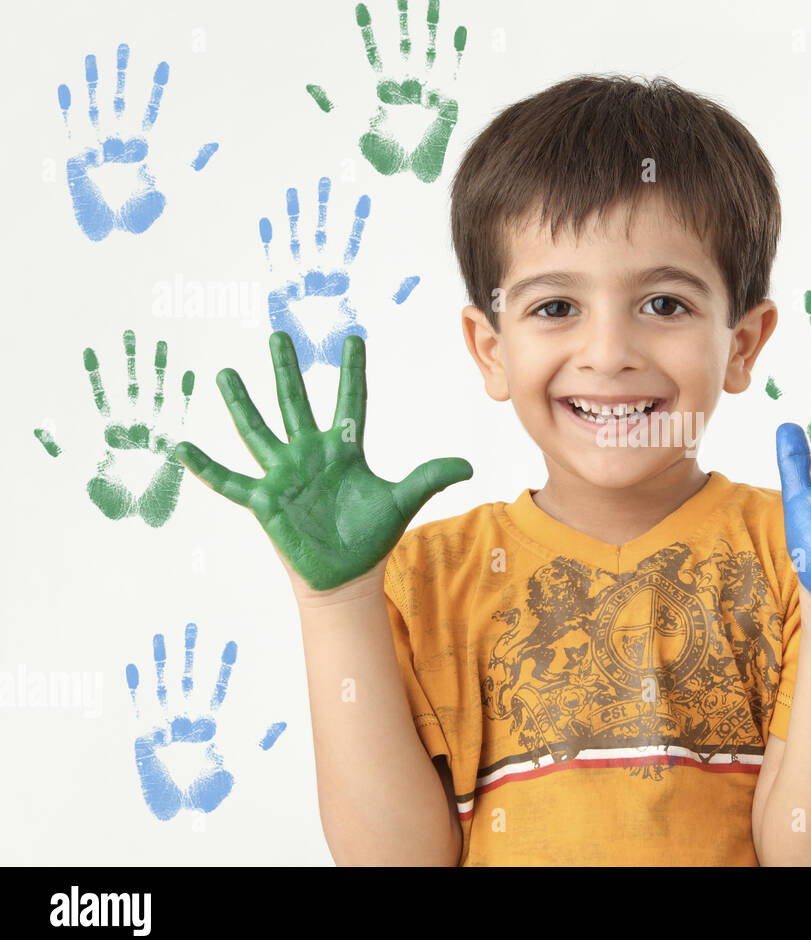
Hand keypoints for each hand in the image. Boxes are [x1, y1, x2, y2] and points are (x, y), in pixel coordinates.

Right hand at [175, 332, 471, 591]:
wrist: (346, 575)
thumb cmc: (370, 537)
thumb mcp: (402, 502)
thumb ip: (429, 478)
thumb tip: (468, 465)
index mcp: (344, 450)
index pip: (349, 402)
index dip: (351, 372)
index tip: (353, 338)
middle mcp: (310, 454)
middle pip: (296, 403)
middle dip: (287, 370)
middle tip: (278, 334)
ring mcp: (284, 475)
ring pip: (258, 431)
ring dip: (242, 404)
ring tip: (225, 374)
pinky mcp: (265, 500)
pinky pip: (231, 482)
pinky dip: (207, 468)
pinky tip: (183, 448)